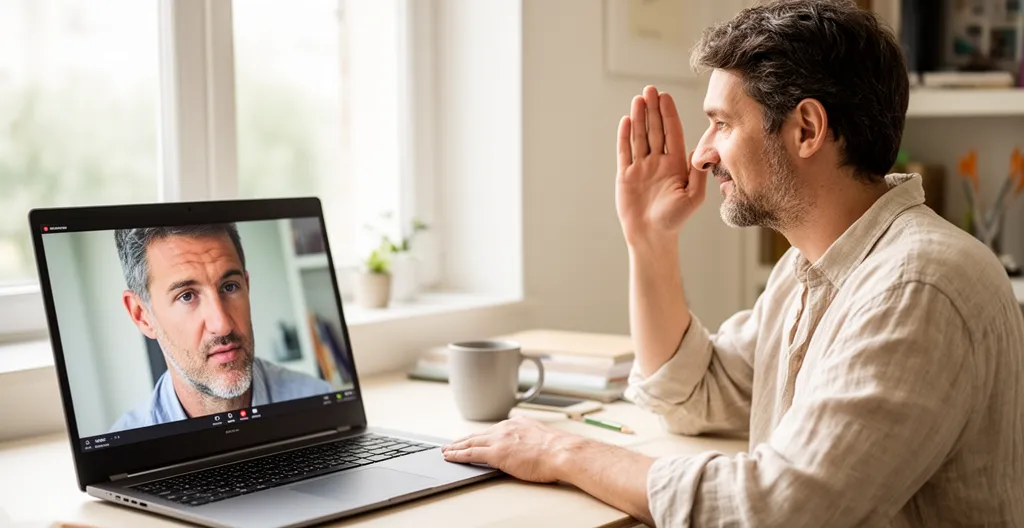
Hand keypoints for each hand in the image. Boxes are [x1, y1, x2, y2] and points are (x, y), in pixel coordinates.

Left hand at [441, 416, 579, 482]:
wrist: (561, 451)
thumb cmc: (558, 450)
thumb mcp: (543, 438)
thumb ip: (531, 439)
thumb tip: (531, 447)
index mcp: (518, 424)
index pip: (494, 430)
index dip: (481, 436)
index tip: (474, 438)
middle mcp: (506, 428)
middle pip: (478, 434)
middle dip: (463, 440)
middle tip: (451, 444)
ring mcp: (499, 439)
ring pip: (471, 442)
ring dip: (456, 447)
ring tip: (446, 451)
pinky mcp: (495, 453)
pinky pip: (471, 453)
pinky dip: (458, 454)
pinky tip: (450, 456)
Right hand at [616, 86, 707, 247]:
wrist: (651, 236)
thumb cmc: (674, 219)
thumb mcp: (693, 197)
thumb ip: (697, 174)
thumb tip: (700, 152)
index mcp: (676, 165)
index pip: (672, 133)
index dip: (668, 115)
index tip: (665, 97)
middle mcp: (658, 162)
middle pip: (655, 130)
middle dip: (653, 110)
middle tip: (650, 90)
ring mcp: (641, 167)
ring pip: (640, 137)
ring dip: (639, 118)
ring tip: (638, 99)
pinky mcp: (626, 175)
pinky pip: (625, 151)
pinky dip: (625, 136)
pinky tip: (627, 120)